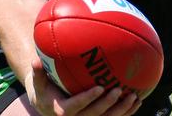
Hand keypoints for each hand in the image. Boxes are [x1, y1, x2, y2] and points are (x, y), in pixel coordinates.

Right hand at [26, 58, 141, 115]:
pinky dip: (125, 112)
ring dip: (121, 111)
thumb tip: (34, 60)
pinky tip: (137, 101)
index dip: (88, 99)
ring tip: (133, 97)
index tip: (99, 87)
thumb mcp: (37, 82)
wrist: (47, 104)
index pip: (76, 106)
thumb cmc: (43, 88)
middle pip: (94, 115)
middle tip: (118, 90)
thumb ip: (37, 72)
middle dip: (108, 105)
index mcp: (61, 110)